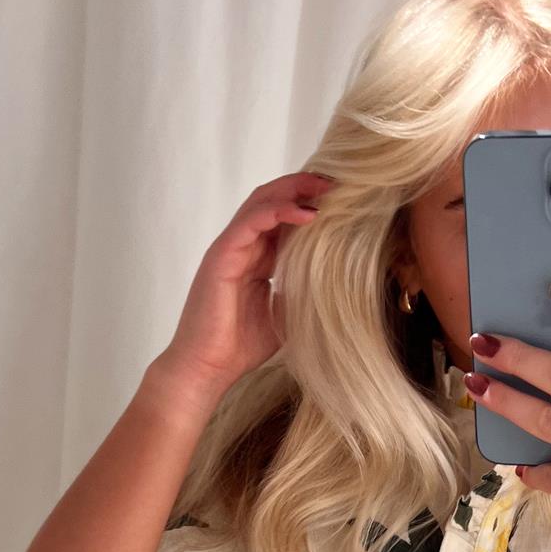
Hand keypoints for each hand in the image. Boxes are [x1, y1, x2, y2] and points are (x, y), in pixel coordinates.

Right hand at [158, 169, 336, 403]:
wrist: (208, 368)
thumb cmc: (239, 347)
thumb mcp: (284, 317)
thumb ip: (299, 295)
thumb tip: (329, 286)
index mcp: (256, 259)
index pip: (283, 219)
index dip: (309, 204)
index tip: (341, 200)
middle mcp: (243, 248)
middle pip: (272, 201)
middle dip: (304, 187)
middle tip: (337, 183)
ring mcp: (230, 248)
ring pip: (261, 202)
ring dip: (293, 191)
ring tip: (324, 188)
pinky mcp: (222, 255)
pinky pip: (250, 222)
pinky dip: (278, 211)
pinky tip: (306, 214)